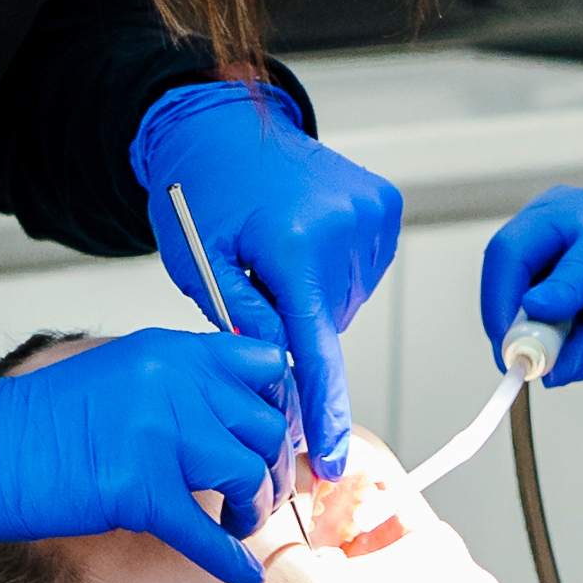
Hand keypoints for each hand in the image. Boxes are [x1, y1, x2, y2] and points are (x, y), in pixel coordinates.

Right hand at [0, 328, 289, 582]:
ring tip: (238, 525)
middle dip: (273, 467)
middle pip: (265, 425)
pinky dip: (231, 561)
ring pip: (248, 473)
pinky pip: (207, 533)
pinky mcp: (138, 491)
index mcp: (168, 350)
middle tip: (259, 493)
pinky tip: (242, 575)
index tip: (272, 437)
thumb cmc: (35, 423)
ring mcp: (157, 435)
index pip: (263, 364)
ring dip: (254, 507)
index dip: (279, 406)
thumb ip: (175, 385)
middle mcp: (172, 383)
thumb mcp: (117, 375)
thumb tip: (230, 419)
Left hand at [134, 83, 399, 477]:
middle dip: (294, 321)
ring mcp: (372, 213)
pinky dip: (332, 269)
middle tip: (256, 277)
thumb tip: (279, 376)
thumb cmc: (199, 191)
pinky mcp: (383, 205)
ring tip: (277, 248)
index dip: (323, 412)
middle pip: (329, 323)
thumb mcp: (202, 264)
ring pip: (345, 299)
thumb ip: (243, 323)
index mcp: (296, 245)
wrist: (219, 123)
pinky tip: (301, 237)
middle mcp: (346, 227)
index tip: (329, 459)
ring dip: (312, 293)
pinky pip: (361, 269)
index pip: (317, 350)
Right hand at [479, 189, 582, 389]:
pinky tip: (530, 334)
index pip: (581, 262)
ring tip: (525, 351)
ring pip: (502, 260)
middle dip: (503, 305)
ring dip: (503, 310)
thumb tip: (547, 370)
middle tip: (509, 354)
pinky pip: (504, 272)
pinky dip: (508, 309)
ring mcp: (549, 219)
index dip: (553, 299)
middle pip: (517, 247)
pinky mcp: (532, 237)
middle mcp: (579, 211)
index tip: (530, 336)